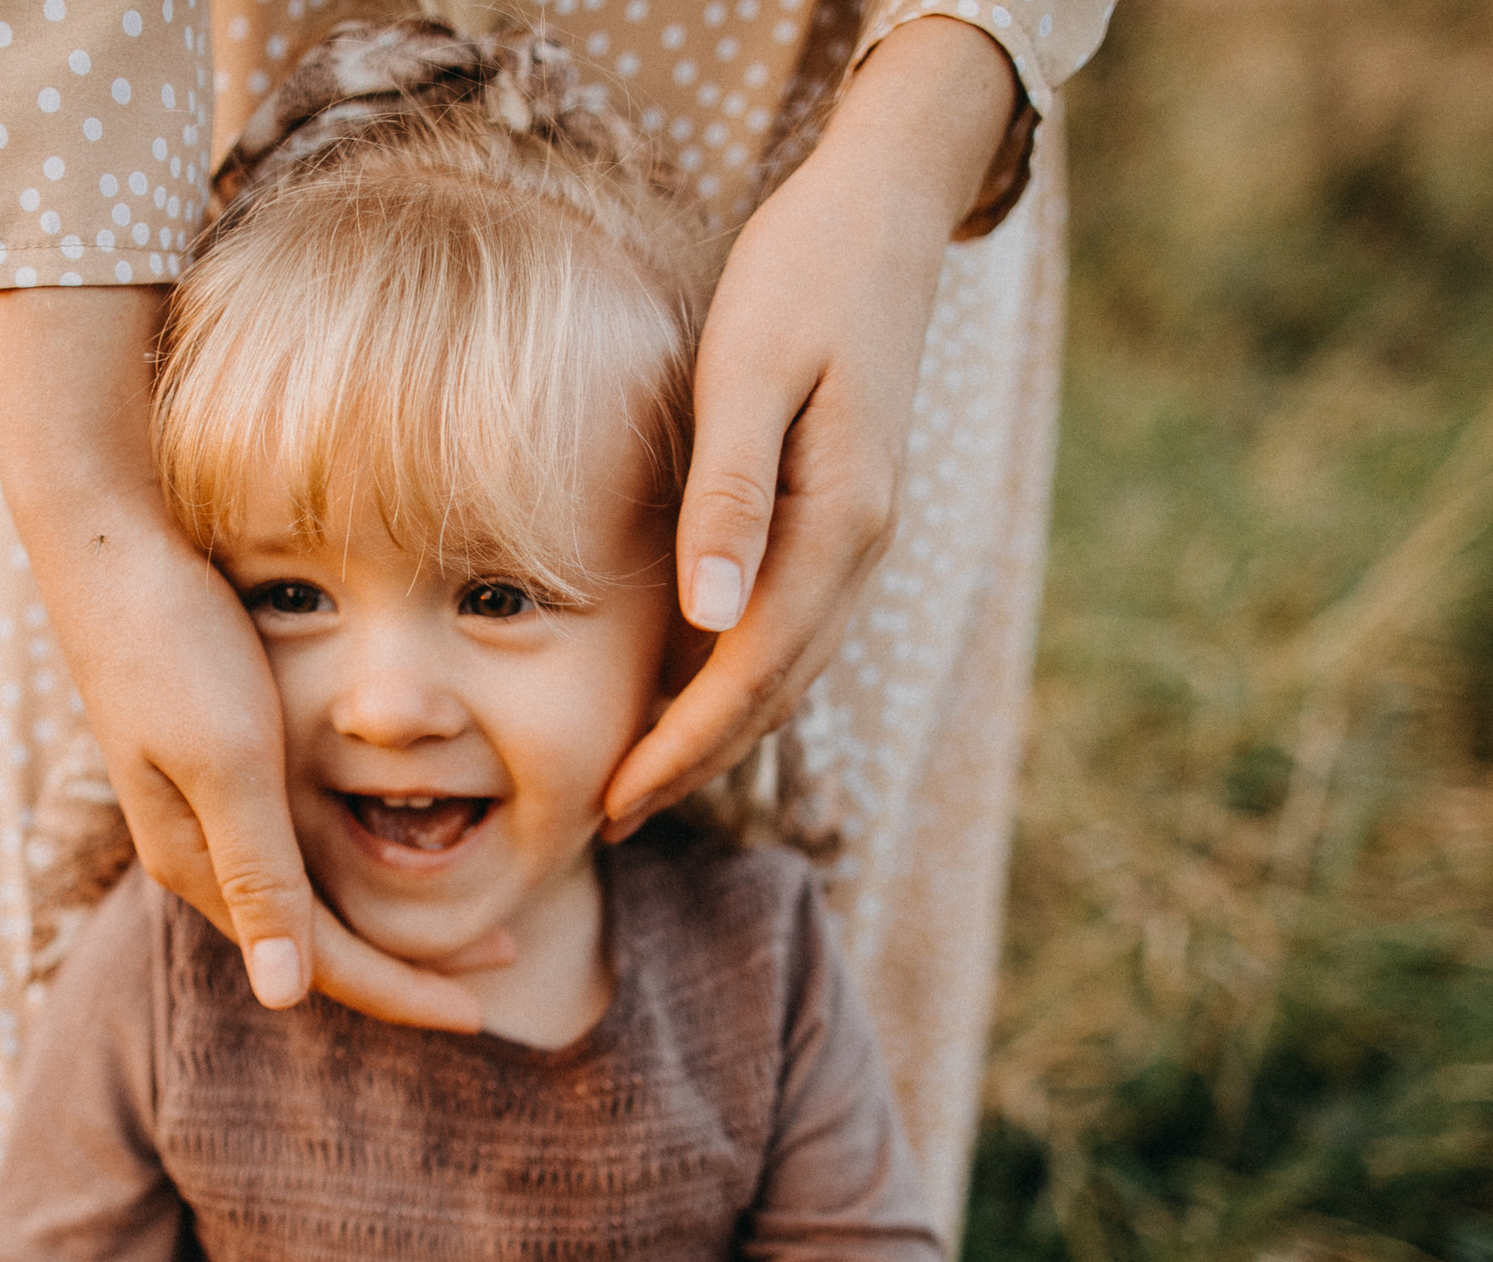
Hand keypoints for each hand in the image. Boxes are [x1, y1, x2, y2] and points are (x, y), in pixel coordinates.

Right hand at [0, 288, 487, 1030]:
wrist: (102, 539)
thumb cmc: (174, 640)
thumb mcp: (230, 758)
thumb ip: (260, 874)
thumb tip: (282, 999)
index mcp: (202, 863)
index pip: (317, 966)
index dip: (402, 991)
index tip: (483, 1010)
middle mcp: (197, 851)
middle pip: (314, 946)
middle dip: (406, 965)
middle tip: (504, 959)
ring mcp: (198, 807)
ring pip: (305, 900)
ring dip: (383, 919)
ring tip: (467, 916)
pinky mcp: (207, 761)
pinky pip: (290, 848)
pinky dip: (351, 866)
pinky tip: (390, 842)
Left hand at [603, 18, 1018, 836]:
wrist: (883, 212)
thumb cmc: (802, 275)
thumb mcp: (749, 372)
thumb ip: (728, 498)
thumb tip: (706, 622)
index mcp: (839, 525)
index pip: (750, 673)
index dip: (682, 749)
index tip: (615, 803)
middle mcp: (861, 549)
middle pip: (771, 692)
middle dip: (693, 763)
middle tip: (610, 818)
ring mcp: (861, 537)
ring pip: (785, 668)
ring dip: (718, 730)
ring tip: (641, 775)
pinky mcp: (844, 518)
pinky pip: (789, 626)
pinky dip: (738, 675)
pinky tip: (684, 687)